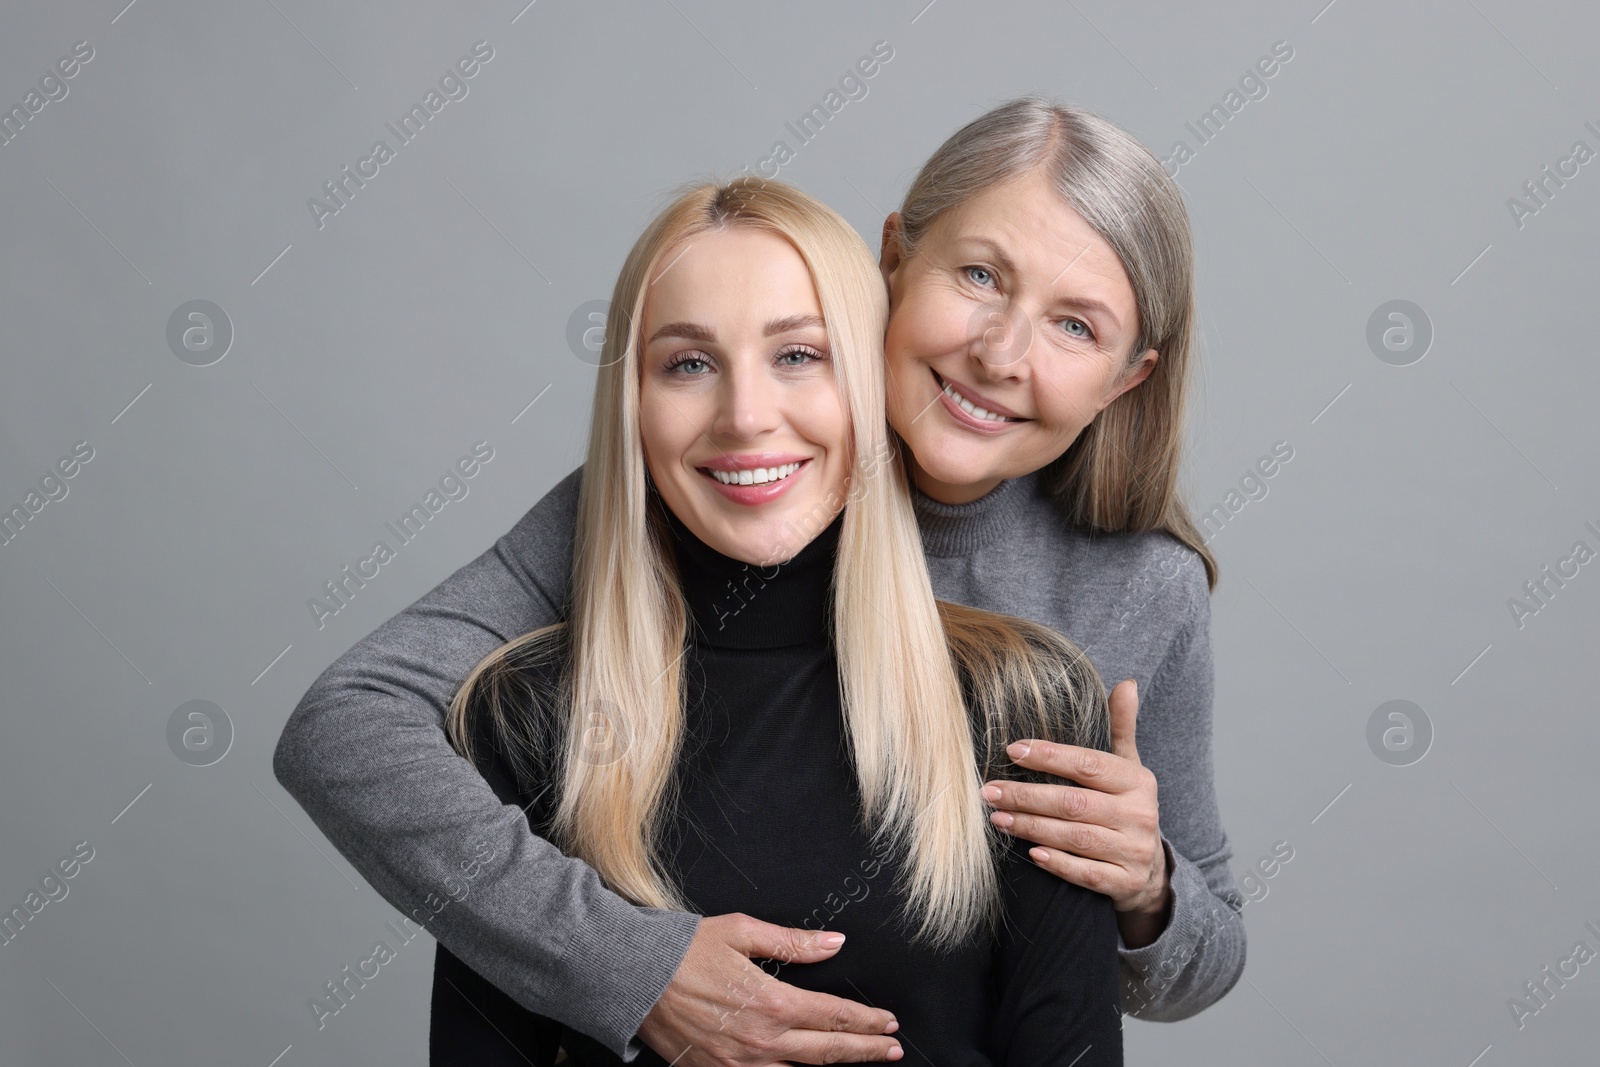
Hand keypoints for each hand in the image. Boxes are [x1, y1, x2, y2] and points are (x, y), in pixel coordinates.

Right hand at [638, 912, 903, 1065]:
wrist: (632, 978)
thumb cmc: (683, 950)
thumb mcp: (742, 933)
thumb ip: (794, 942)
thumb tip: (834, 943)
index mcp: (772, 1002)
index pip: (834, 1017)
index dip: (867, 1021)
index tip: (889, 1022)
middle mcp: (761, 1040)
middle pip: (827, 1052)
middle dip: (865, 1051)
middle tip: (892, 1049)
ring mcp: (738, 1064)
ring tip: (856, 1063)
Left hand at [980, 679, 1173, 946]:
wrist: (1150, 872)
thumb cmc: (1125, 808)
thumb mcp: (1127, 768)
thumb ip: (1120, 727)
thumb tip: (1125, 683)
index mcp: (1137, 781)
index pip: (1089, 764)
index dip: (1050, 756)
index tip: (1012, 750)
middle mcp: (1140, 815)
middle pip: (1074, 803)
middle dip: (1027, 795)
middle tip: (989, 789)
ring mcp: (1134, 852)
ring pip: (1075, 837)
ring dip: (1031, 827)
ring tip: (997, 817)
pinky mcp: (1125, 883)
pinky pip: (1086, 873)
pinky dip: (1058, 863)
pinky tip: (1031, 853)